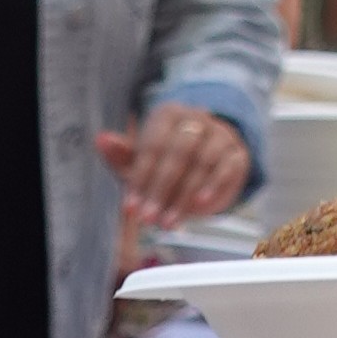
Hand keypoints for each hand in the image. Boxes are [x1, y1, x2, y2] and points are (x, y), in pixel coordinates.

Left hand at [96, 104, 251, 226]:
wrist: (211, 163)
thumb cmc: (169, 161)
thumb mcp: (142, 161)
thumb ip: (122, 155)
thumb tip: (101, 140)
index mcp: (168, 115)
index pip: (153, 145)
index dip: (140, 179)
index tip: (130, 207)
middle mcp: (195, 119)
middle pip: (178, 153)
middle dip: (161, 190)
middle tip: (148, 218)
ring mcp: (219, 134)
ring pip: (202, 163)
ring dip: (183, 196)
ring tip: (168, 223)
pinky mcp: (236, 153)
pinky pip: (225, 168)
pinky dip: (212, 187)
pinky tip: (200, 206)